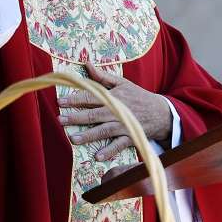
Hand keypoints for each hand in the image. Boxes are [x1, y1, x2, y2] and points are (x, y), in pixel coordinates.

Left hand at [58, 64, 172, 161]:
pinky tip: (98, 157)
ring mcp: (123, 125)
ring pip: (103, 131)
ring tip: (73, 139)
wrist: (161, 113)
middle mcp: (116, 111)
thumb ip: (103, 76)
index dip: (75, 99)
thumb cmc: (138, 96)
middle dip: (76, 118)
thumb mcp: (123, 83)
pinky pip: (119, 145)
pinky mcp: (130, 137)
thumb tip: (87, 64)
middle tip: (60, 120)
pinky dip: (109, 151)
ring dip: (88, 135)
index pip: (91, 97)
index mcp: (113, 97)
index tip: (60, 101)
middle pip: (93, 115)